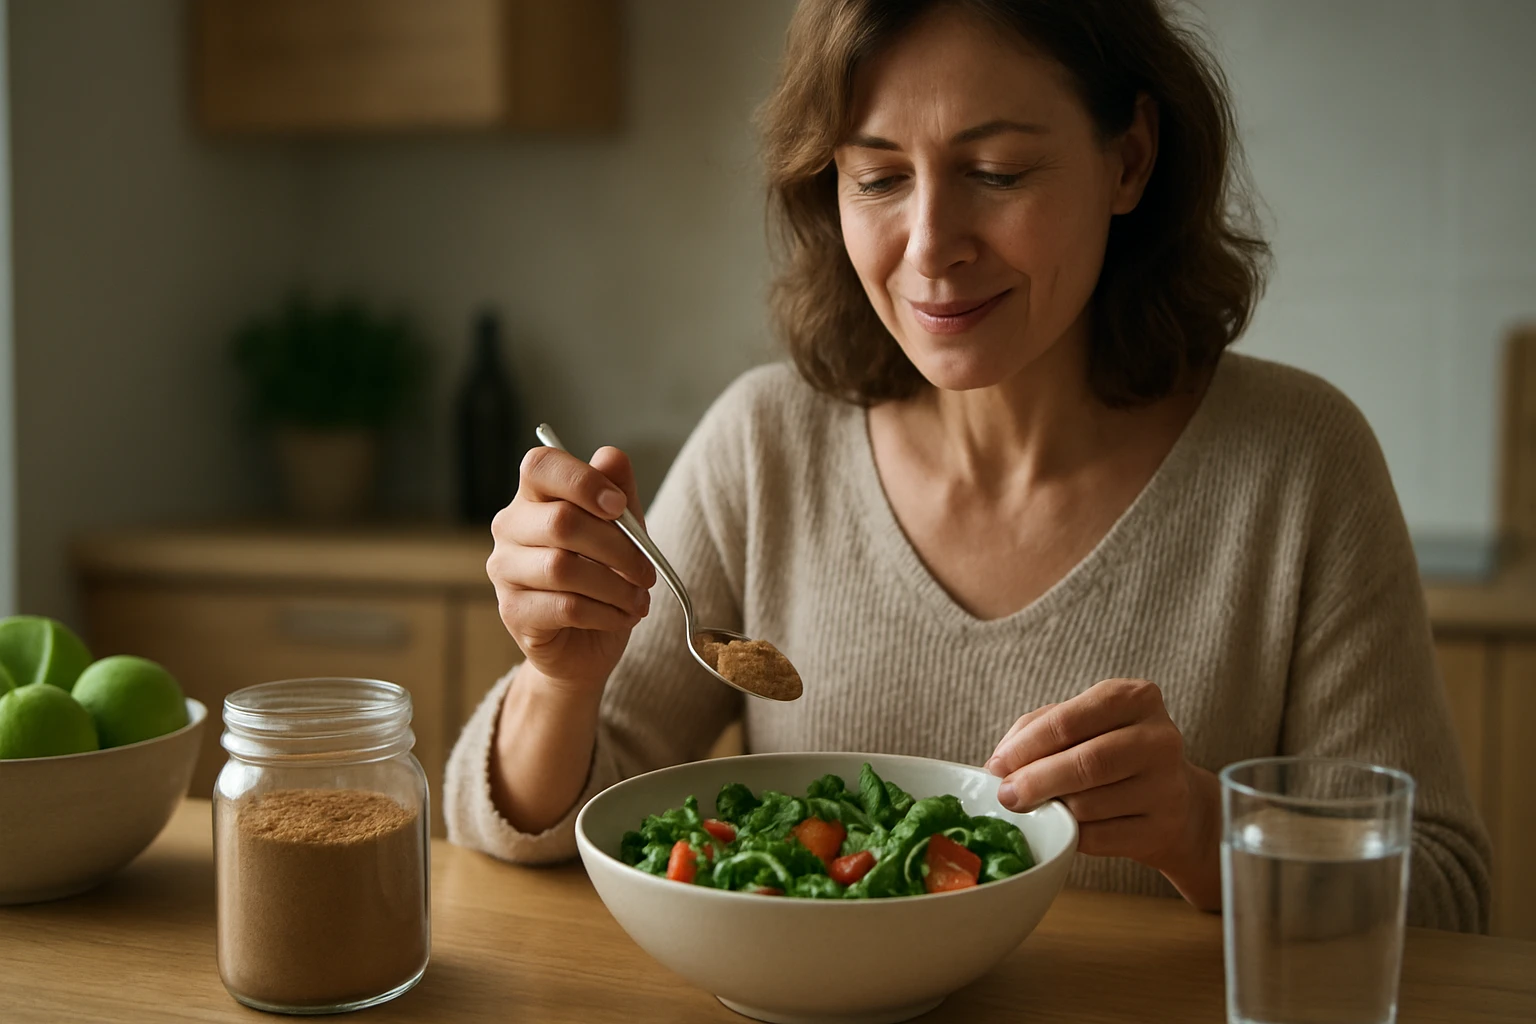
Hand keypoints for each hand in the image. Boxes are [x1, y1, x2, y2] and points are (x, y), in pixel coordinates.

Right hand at [487, 445, 657, 692]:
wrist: (585, 644)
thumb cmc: (602, 577)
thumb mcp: (622, 531)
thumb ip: (618, 491)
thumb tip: (611, 456)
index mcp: (534, 496)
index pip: (541, 466)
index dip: (583, 481)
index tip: (619, 507)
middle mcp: (510, 527)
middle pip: (561, 521)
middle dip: (618, 548)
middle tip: (647, 572)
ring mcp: (504, 570)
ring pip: (563, 567)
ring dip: (615, 586)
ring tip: (638, 600)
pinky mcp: (512, 612)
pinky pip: (565, 606)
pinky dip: (605, 612)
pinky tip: (621, 616)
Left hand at [985, 678, 1221, 910]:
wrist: (1173, 802)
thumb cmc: (1111, 753)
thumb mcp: (1080, 725)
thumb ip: (1036, 731)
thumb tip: (998, 766)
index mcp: (1135, 698)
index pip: (1069, 720)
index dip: (1026, 746)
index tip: (996, 766)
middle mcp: (1159, 738)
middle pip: (1086, 762)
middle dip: (1035, 782)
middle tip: (1006, 796)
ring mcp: (1167, 786)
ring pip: (1090, 804)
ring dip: (1052, 810)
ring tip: (1037, 809)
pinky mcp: (1163, 828)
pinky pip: (1100, 838)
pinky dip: (1071, 835)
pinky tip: (1063, 828)